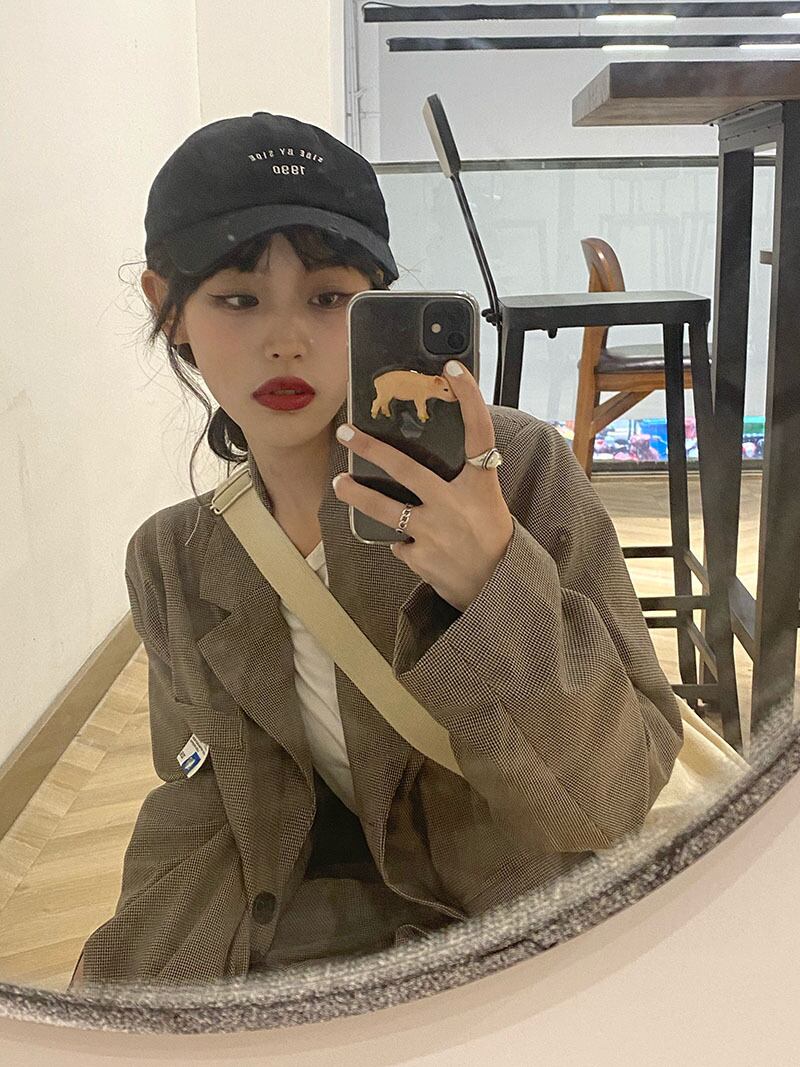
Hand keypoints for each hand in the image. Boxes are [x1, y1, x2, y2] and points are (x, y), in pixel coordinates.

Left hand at [332, 360, 513, 612]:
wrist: (499, 590)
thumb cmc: (492, 539)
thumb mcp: (486, 503)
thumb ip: (462, 482)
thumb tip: (421, 463)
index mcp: (480, 486)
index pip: (478, 433)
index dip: (468, 398)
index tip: (453, 370)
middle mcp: (455, 504)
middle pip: (406, 469)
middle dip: (371, 449)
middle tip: (346, 434)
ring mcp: (434, 532)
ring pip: (384, 509)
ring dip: (357, 494)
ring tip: (338, 485)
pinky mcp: (419, 557)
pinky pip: (399, 542)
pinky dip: (403, 542)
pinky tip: (417, 548)